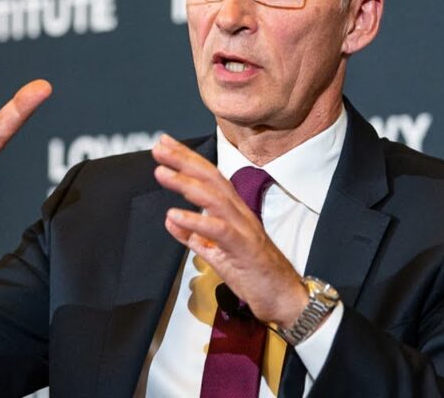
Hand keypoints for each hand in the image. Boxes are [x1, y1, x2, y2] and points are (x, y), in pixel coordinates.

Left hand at [152, 135, 307, 327]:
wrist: (285, 299)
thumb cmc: (255, 275)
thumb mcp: (216, 254)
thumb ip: (193, 236)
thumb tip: (170, 219)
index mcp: (234, 212)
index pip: (209, 178)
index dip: (187, 159)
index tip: (165, 144)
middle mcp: (240, 214)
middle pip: (211, 179)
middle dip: (184, 160)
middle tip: (159, 147)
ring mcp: (244, 229)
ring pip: (214, 198)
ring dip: (186, 183)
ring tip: (161, 172)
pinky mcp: (244, 248)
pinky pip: (218, 230)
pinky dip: (196, 221)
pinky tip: (174, 214)